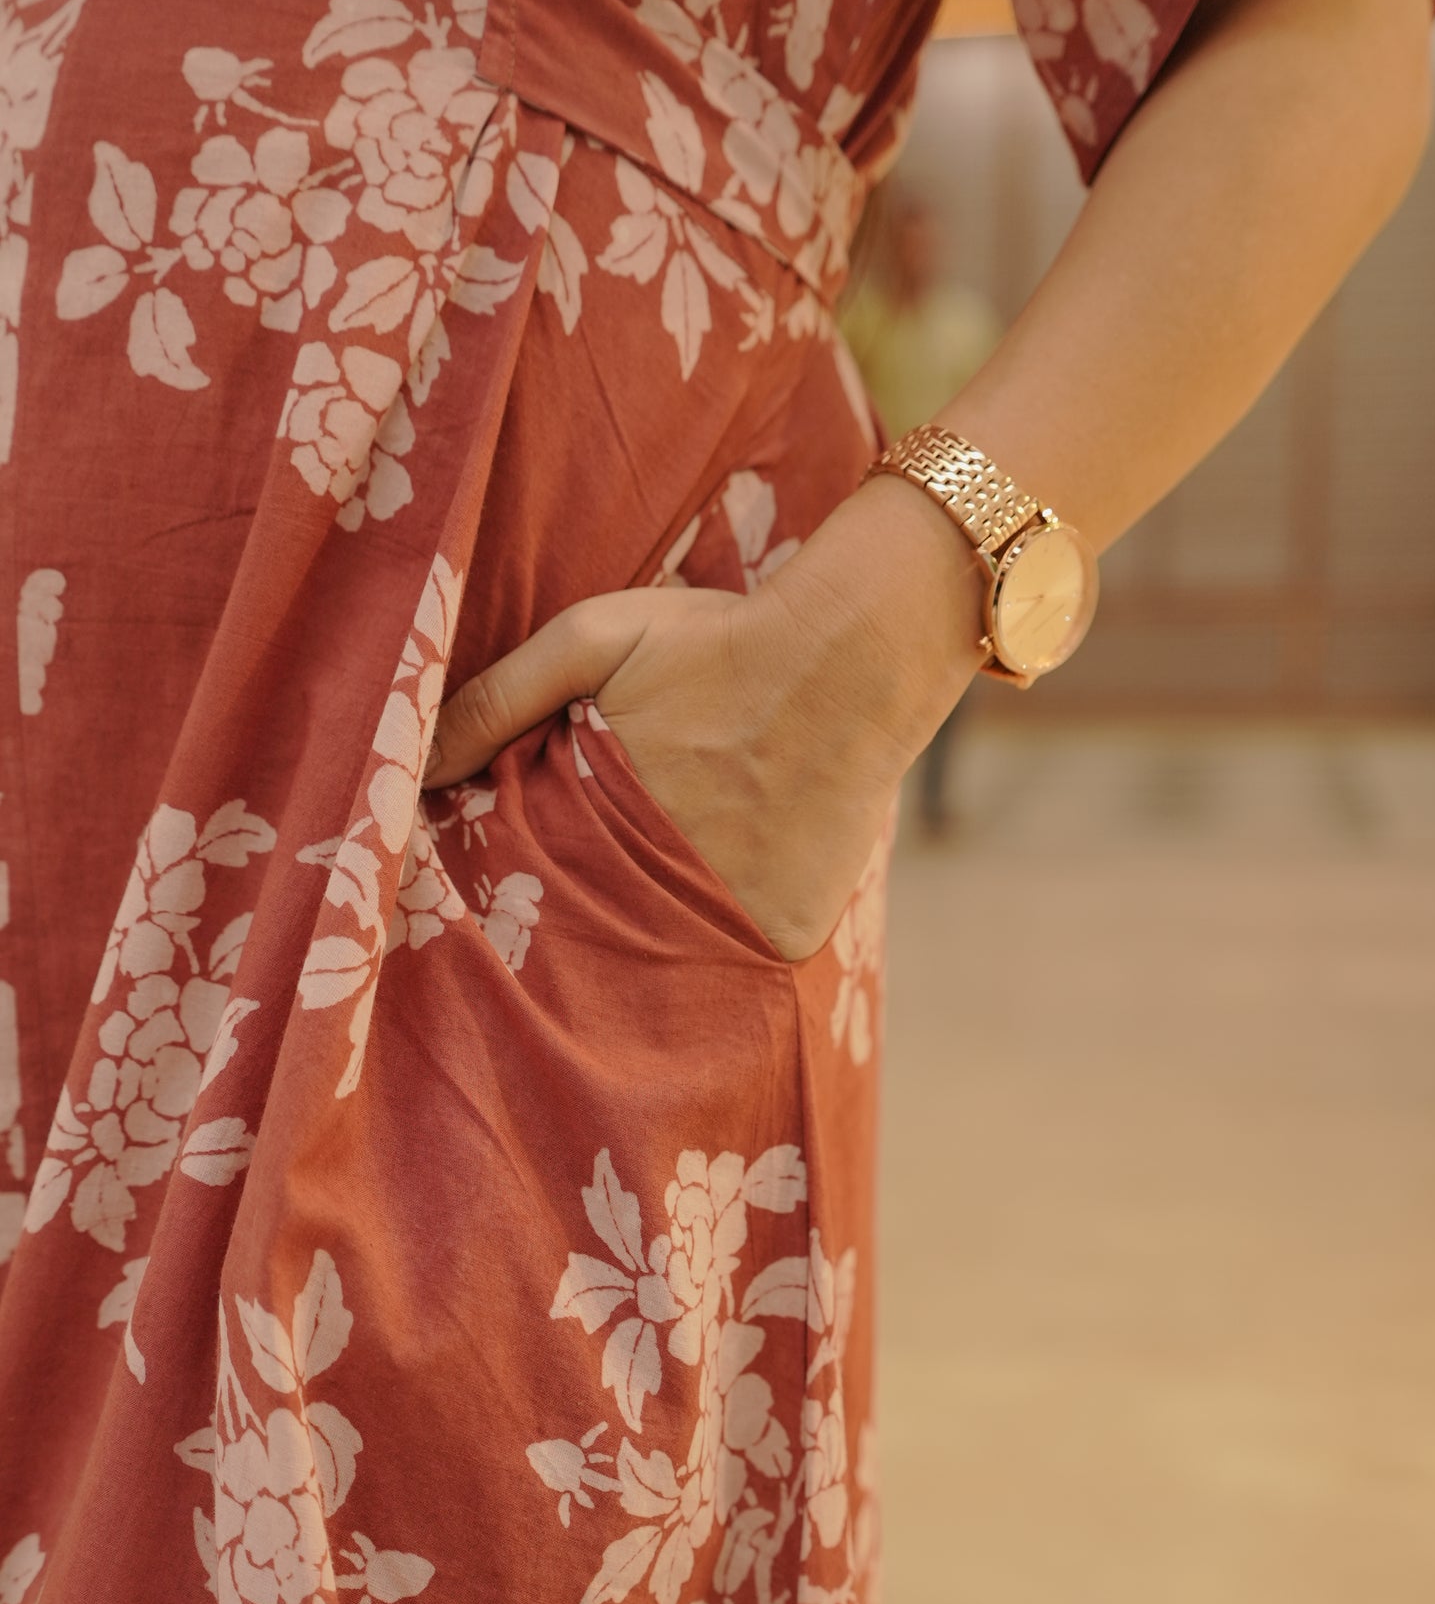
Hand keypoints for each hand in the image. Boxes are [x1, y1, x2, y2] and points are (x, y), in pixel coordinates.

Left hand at [424, 476, 985, 960]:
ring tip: (637, 922)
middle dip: (566, 928)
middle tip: (565, 908)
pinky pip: (735, 964)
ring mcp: (726, 923)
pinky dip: (718, 949)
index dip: (503, 888)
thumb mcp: (591, 639)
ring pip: (657, 957)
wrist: (857, 656)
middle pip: (585, 934)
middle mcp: (657, 889)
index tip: (480, 892)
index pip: (521, 890)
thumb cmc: (716, 639)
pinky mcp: (783, 938)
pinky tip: (709, 914)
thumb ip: (495, 701)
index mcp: (594, 827)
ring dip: (638, 947)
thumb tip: (408, 769)